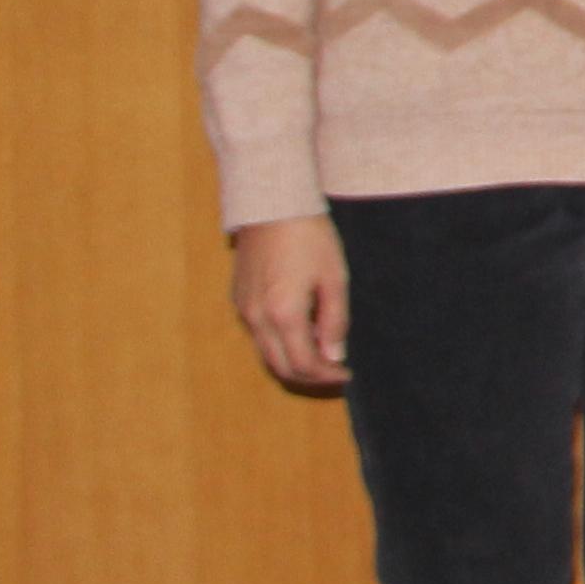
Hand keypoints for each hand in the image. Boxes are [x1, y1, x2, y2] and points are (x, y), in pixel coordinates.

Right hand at [230, 212, 349, 389]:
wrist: (272, 207)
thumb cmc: (310, 238)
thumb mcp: (334, 278)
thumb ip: (335, 320)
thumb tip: (334, 356)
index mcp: (282, 314)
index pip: (303, 364)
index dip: (326, 376)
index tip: (346, 375)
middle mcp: (256, 319)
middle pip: (280, 366)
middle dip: (309, 377)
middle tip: (334, 374)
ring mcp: (243, 310)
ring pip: (266, 353)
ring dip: (293, 362)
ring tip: (322, 356)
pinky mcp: (238, 300)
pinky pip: (258, 335)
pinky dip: (280, 344)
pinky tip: (301, 332)